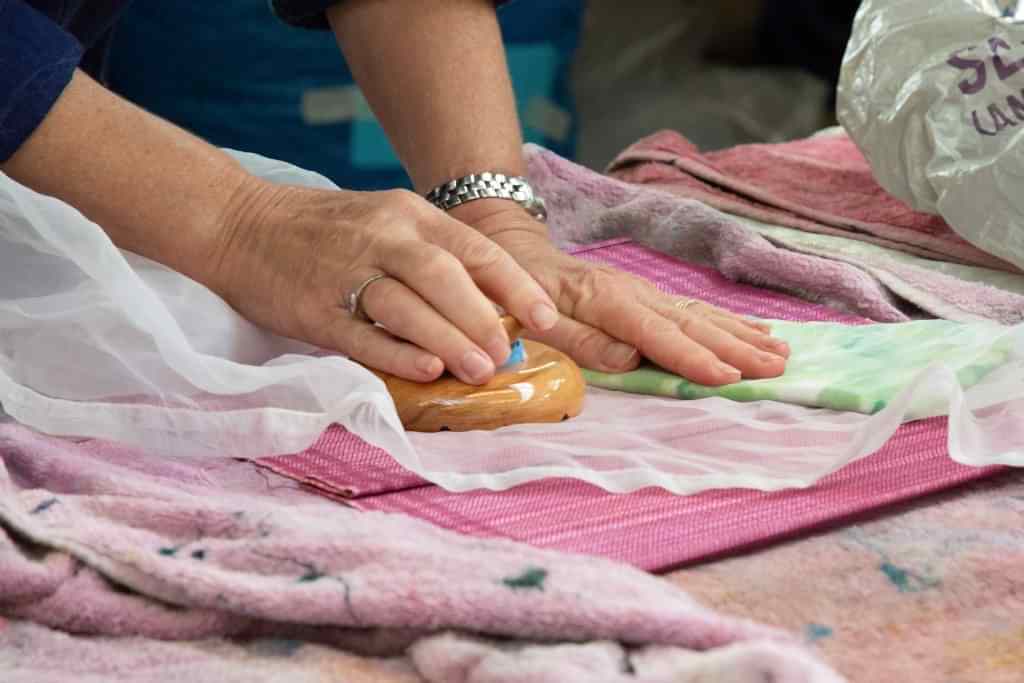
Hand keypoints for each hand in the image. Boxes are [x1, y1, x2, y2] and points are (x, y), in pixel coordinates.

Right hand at [207, 180, 559, 384]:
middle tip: (506, 354)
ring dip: (449, 340)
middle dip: (483, 318)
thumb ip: (433, 257)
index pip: (475, 249)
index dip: (515, 286)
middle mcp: (383, 237)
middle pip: (445, 276)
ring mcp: (346, 272)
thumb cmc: (326, 230)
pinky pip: (362, 335)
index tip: (545, 318)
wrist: (240, 223)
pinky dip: (397, 354)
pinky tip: (427, 371)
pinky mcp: (314, 308)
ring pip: (407, 305)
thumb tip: (493, 308)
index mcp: (408, 215)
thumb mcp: (386, 222)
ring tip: (480, 371)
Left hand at [452, 202, 789, 385]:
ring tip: (781, 354)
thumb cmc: (518, 293)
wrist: (512, 251)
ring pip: (701, 315)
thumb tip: (629, 357)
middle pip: (691, 323)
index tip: (728, 376)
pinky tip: (757, 332)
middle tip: (777, 370)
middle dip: (736, 348)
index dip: (692, 357)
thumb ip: (579, 340)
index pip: (655, 333)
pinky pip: (695, 309)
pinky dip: (729, 322)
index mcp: (604, 301)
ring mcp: (645, 291)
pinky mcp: (649, 295)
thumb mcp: (532, 318)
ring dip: (742, 336)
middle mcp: (633, 293)